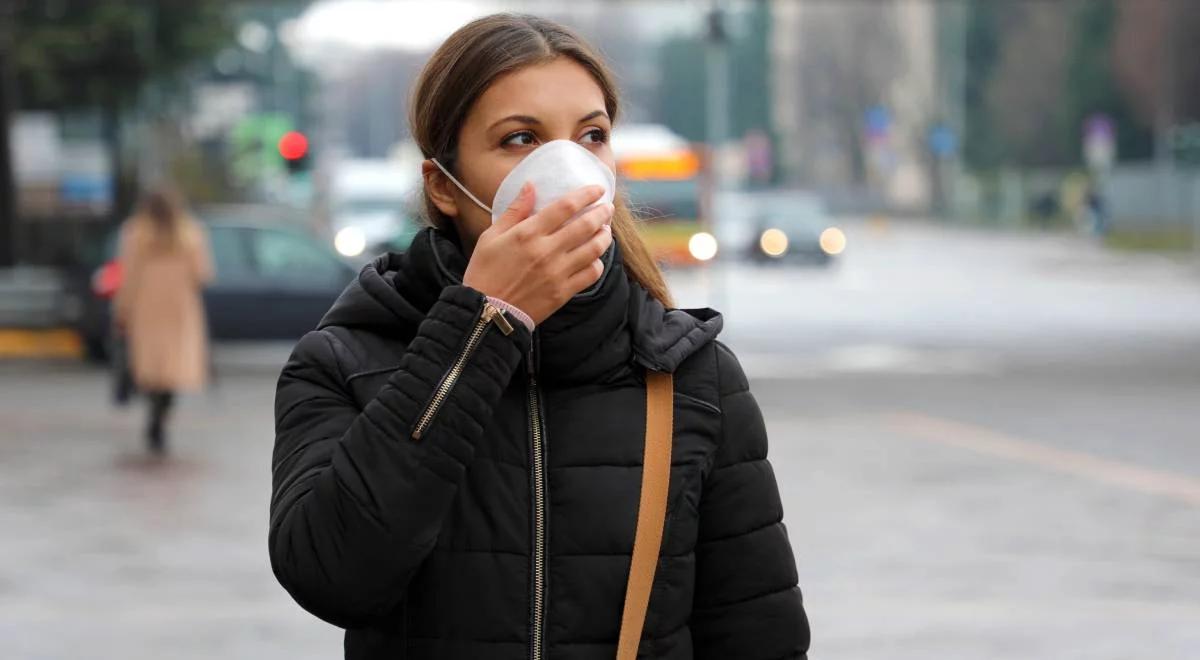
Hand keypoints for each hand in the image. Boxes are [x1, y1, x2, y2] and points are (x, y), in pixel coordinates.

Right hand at [462, 183, 613, 325]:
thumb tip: (531, 185)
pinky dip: (598, 263)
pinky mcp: (563, 292)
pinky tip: (595, 258)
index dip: (586, 194)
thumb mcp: (490, 237)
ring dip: (604, 236)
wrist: (486, 312)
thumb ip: (515, 211)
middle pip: (586, 225)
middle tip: (608, 208)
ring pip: (594, 249)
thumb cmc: (484, 272)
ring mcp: (557, 273)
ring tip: (606, 230)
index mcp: (528, 234)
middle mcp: (546, 251)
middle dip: (602, 213)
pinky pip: (591, 274)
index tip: (597, 189)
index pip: (565, 206)